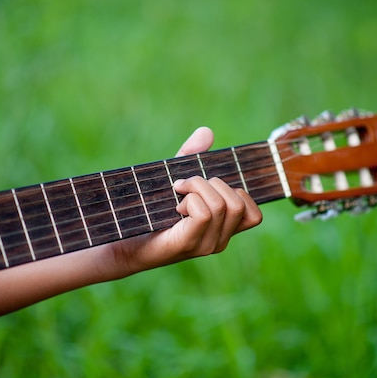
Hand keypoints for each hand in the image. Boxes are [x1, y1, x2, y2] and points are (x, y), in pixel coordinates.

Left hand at [106, 127, 262, 275]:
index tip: (210, 188)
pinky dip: (190, 200)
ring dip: (197, 189)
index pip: (254, 215)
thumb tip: (207, 132)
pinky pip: (204, 214)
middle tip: (185, 187)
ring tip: (178, 195)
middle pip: (238, 203)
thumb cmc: (151, 210)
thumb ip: (192, 156)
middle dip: (212, 184)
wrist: (122, 241)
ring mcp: (205, 246)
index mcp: (223, 230)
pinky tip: (175, 206)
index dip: (239, 193)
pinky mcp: (188, 244)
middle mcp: (219, 241)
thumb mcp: (176, 178)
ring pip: (221, 206)